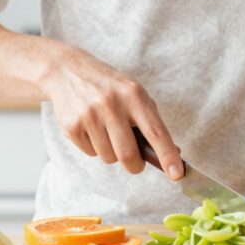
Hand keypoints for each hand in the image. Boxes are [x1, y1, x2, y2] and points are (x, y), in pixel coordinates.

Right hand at [43, 45, 183, 178]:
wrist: (67, 71)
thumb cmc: (109, 87)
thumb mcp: (133, 93)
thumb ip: (151, 121)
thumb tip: (172, 153)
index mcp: (134, 95)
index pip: (155, 131)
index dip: (168, 155)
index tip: (177, 174)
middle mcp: (112, 104)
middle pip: (128, 154)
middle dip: (135, 165)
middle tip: (135, 161)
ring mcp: (90, 115)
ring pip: (109, 158)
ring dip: (112, 153)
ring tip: (107, 132)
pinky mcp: (71, 126)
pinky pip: (91, 153)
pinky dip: (94, 147)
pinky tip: (90, 128)